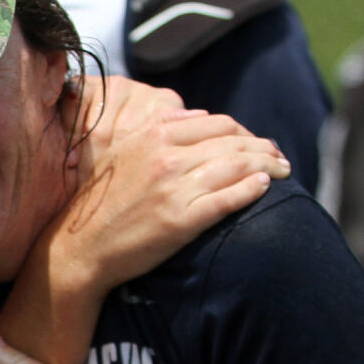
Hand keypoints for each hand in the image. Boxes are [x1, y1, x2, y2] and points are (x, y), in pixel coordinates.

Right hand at [47, 75, 290, 291]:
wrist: (81, 248)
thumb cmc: (102, 203)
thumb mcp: (124, 152)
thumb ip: (160, 131)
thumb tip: (195, 115)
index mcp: (155, 134)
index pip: (217, 123)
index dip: (246, 132)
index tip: (258, 144)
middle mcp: (166, 156)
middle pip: (233, 141)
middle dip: (264, 147)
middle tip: (281, 157)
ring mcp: (174, 188)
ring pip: (236, 166)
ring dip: (267, 166)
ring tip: (283, 171)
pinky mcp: (180, 220)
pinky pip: (227, 199)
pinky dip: (251, 190)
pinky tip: (264, 188)